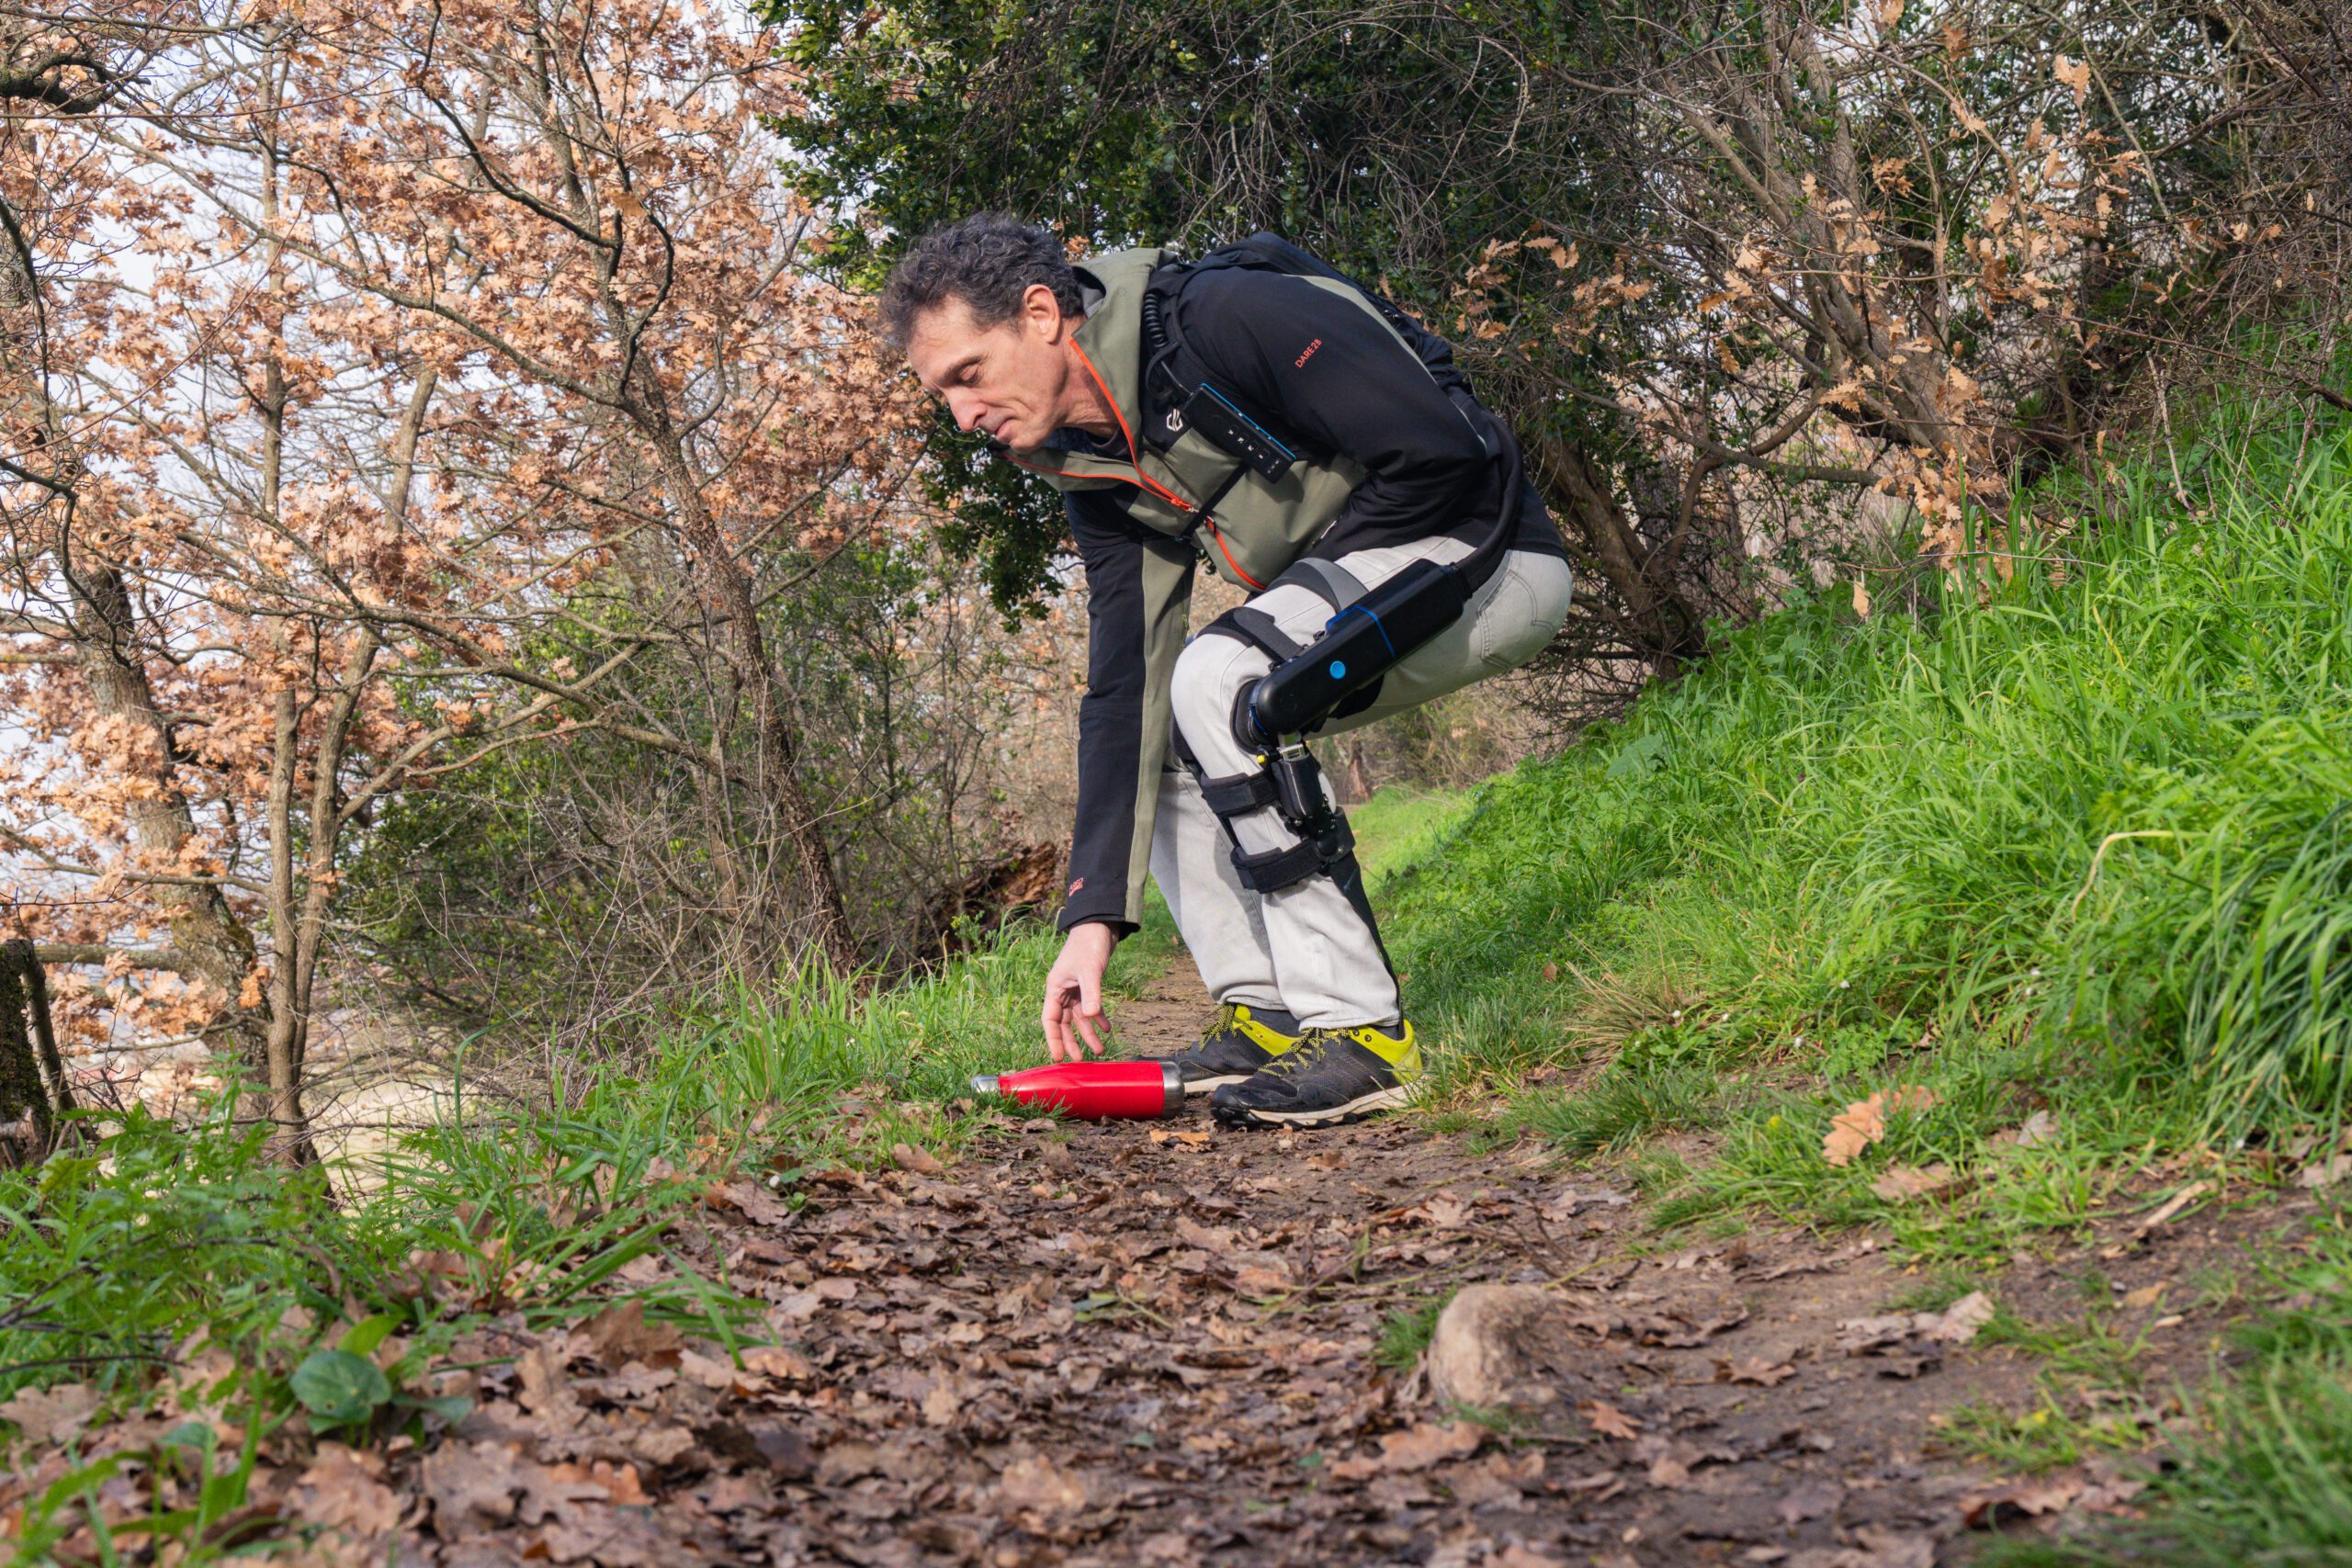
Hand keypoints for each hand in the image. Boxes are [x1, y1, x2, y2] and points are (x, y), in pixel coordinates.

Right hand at [1041, 922, 1118, 1061]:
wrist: (1099, 926)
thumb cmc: (1088, 945)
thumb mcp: (1090, 970)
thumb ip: (1091, 993)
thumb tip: (1092, 1016)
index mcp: (1055, 988)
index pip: (1050, 1020)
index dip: (1053, 1040)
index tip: (1058, 1058)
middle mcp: (1062, 991)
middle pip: (1064, 1023)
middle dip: (1072, 1041)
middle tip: (1080, 1060)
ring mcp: (1075, 989)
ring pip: (1079, 1018)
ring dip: (1088, 1033)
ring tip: (1099, 1049)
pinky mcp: (1087, 985)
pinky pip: (1091, 1007)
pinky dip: (1098, 1018)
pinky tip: (1107, 1029)